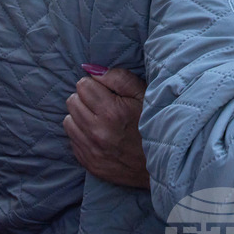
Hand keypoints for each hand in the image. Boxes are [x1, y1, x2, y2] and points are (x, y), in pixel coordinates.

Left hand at [64, 67, 149, 188]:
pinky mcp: (90, 164)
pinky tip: (99, 135)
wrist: (164, 164)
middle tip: (102, 104)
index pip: (83, 86)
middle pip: (72, 101)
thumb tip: (91, 70)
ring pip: (68, 121)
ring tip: (99, 119)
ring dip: (80, 116)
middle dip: (85, 98)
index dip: (95, 85)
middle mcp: (97, 132)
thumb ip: (118, 78)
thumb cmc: (155, 124)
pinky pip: (72, 141)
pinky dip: (82, 134)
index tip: (106, 92)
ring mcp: (92, 150)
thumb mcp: (144, 95)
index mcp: (112, 112)